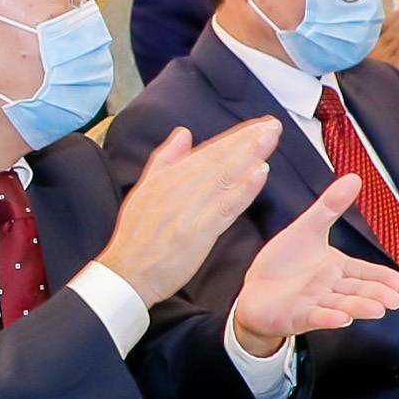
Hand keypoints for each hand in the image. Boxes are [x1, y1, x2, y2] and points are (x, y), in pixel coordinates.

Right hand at [92, 117, 282, 306]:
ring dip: (250, 154)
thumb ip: (166, 159)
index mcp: (168, 176)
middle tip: (273, 125)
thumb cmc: (135, 237)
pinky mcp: (198, 230)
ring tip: (271, 137)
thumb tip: (183, 132)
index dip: (235, 137)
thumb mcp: (145, 189)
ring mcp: (190, 208)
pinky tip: (261, 172)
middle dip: (248, 140)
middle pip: (219, 158)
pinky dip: (244, 187)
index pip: (208, 151)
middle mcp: (179, 186)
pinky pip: (226, 205)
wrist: (126, 273)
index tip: (258, 126)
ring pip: (225, 175)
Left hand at [227, 176, 398, 353]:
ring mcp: (315, 303)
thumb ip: (330, 207)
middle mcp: (329, 287)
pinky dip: (329, 318)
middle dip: (377, 294)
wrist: (254, 293)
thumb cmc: (283, 264)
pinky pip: (315, 317)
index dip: (383, 277)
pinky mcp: (297, 315)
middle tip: (395, 300)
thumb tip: (354, 177)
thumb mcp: (307, 229)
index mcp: (335, 268)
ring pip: (341, 304)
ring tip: (378, 309)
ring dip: (359, 307)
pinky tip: (343, 319)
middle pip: (357, 290)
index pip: (364, 271)